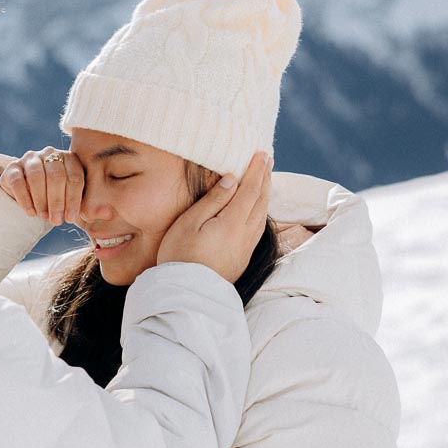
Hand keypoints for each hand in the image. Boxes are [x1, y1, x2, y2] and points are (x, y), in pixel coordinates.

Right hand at [0, 147, 83, 224]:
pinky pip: (18, 181)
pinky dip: (25, 199)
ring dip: (41, 200)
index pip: (74, 177)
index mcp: (69, 158)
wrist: (28, 193)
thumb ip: (85, 205)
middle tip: (56, 221)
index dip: (73, 200)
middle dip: (57, 201)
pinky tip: (31, 213)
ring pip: (36, 176)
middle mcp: (50, 153)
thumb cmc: (55, 197)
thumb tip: (106, 215)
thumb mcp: (71, 199)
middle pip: (56, 176)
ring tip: (44, 217)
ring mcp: (30, 158)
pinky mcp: (13, 166)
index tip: (71, 219)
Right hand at [157, 152, 272, 282]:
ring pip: (262, 216)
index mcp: (232, 223)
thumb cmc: (179, 255)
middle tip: (268, 160)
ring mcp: (245, 249)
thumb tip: (232, 179)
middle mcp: (245, 235)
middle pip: (261, 201)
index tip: (262, 154)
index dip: (257, 171)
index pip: (250, 190)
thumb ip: (213, 200)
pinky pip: (258, 228)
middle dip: (265, 179)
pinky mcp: (242, 259)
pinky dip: (260, 211)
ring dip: (265, 195)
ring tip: (265, 180)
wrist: (186, 294)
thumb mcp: (190, 223)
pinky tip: (256, 209)